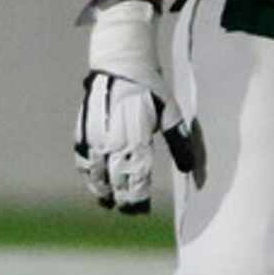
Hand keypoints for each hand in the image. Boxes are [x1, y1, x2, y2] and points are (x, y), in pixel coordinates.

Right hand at [74, 70, 185, 213]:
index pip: (136, 179)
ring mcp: (95, 137)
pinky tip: (95, 182)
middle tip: (129, 211)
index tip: (142, 211)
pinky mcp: (83, 131)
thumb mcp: (171, 113)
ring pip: (95, 174)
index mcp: (136, 137)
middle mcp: (112, 141)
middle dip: (122, 199)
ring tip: (109, 202)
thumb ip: (180, 143)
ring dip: (102, 190)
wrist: (119, 63)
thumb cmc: (150, 88)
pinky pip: (83, 160)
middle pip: (115, 181)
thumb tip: (190, 170)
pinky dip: (88, 175)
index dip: (137, 199)